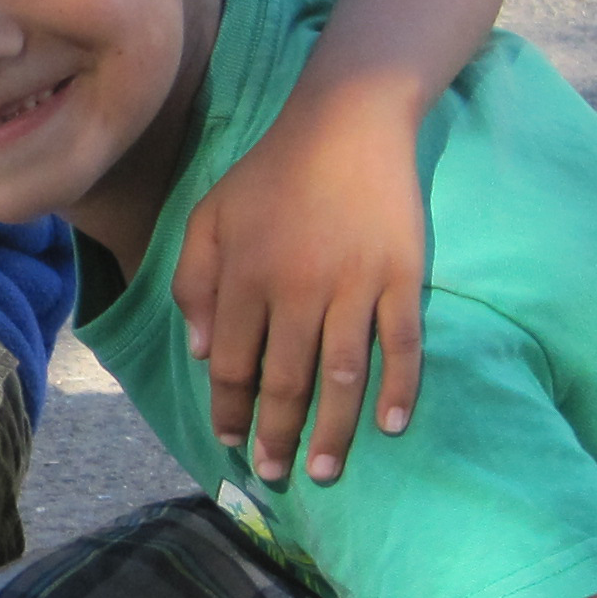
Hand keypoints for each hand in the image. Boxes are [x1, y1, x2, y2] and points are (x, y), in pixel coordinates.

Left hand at [172, 79, 425, 483]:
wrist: (347, 121)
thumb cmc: (270, 174)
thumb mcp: (209, 217)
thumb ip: (194, 282)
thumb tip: (206, 353)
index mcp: (245, 277)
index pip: (234, 364)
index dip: (231, 409)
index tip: (232, 443)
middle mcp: (297, 288)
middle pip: (285, 380)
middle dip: (277, 435)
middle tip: (275, 476)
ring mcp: (354, 284)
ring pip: (341, 374)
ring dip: (333, 430)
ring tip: (324, 470)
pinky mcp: (401, 276)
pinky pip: (402, 343)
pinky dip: (399, 388)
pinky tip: (391, 425)